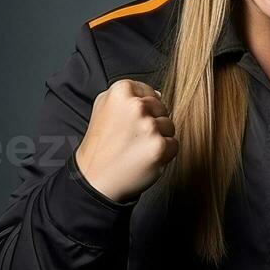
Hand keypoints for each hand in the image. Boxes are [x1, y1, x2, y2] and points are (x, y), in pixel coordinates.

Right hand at [75, 80, 177, 203]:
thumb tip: (157, 93)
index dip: (142, 110)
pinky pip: (173, 144)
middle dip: (152, 123)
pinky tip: (144, 157)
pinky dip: (163, 154)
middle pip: (161, 108)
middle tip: (132, 137)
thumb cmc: (100, 145)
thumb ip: (128, 95)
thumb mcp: (103, 107)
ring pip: (169, 126)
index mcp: (121, 92)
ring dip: (158, 138)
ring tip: (137, 148)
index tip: (130, 122)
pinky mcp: (159, 146)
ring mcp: (148, 126)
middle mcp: (136, 105)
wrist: (95, 178)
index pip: (148, 92)